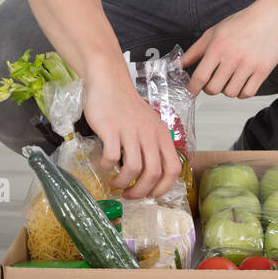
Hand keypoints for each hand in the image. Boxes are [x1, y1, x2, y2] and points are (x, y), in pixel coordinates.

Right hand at [80, 65, 181, 199]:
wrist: (110, 83)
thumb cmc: (127, 107)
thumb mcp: (149, 125)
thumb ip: (153, 146)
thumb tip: (153, 175)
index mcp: (162, 135)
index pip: (173, 169)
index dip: (163, 188)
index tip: (150, 195)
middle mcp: (150, 134)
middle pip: (154, 173)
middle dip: (141, 192)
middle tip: (129, 195)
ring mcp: (131, 131)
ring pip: (133, 169)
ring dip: (123, 183)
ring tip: (115, 184)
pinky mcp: (112, 129)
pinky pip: (112, 157)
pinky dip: (107, 167)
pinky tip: (103, 165)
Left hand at [182, 2, 277, 97]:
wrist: (268, 18)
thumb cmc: (240, 24)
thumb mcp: (212, 33)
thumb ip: (194, 51)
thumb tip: (178, 64)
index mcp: (217, 47)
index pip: (200, 77)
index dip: (192, 89)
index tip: (191, 92)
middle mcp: (232, 57)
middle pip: (213, 88)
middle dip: (209, 89)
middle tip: (212, 82)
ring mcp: (249, 65)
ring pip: (230, 93)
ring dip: (227, 90)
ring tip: (229, 80)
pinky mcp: (263, 71)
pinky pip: (248, 93)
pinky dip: (242, 93)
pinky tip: (241, 83)